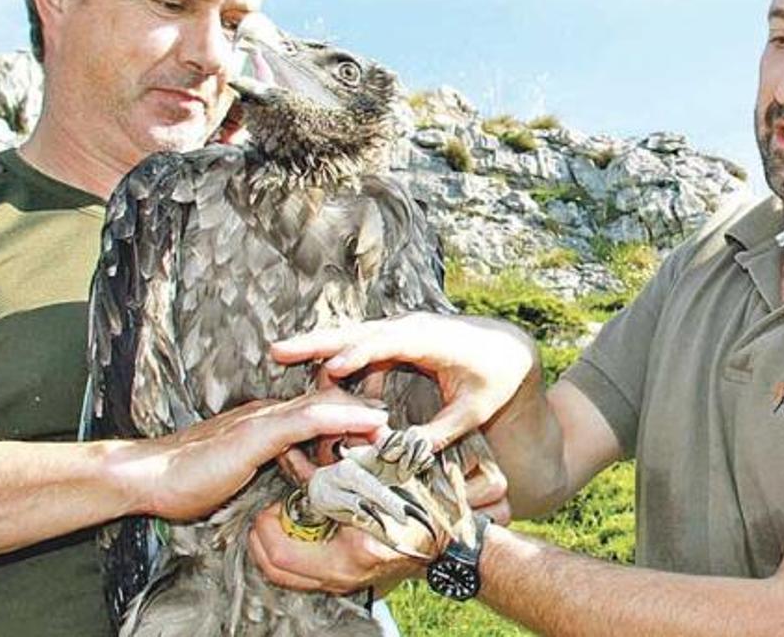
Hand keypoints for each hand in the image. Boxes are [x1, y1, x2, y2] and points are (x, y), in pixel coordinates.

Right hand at [114, 392, 387, 520]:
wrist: (146, 477)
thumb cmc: (189, 479)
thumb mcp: (242, 470)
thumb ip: (270, 464)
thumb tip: (298, 471)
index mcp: (270, 418)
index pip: (320, 405)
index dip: (352, 411)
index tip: (382, 420)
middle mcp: (272, 410)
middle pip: (331, 397)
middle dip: (367, 403)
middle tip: (398, 418)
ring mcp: (266, 417)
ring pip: (328, 403)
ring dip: (365, 410)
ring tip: (396, 420)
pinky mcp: (259, 433)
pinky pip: (310, 420)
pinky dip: (345, 418)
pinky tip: (371, 422)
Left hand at [249, 431, 509, 592]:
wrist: (450, 541)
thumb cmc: (422, 508)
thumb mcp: (383, 481)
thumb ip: (348, 468)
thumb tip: (314, 444)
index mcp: (354, 549)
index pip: (285, 554)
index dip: (267, 529)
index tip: (267, 506)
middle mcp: (345, 574)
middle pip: (279, 571)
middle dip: (261, 544)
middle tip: (259, 518)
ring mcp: (346, 581)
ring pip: (289, 578)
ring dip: (272, 551)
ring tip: (269, 525)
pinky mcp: (348, 580)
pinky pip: (305, 577)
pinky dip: (291, 557)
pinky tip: (293, 533)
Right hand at [272, 313, 538, 450]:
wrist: (505, 349)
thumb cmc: (493, 378)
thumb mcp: (473, 411)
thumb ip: (439, 433)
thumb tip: (404, 456)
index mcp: (428, 340)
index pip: (386, 344)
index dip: (357, 356)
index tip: (330, 370)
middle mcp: (408, 328)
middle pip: (356, 332)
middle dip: (317, 341)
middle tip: (277, 350)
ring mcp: (399, 330)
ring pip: (351, 336)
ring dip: (318, 346)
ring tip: (281, 356)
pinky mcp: (395, 339)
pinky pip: (360, 346)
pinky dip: (337, 358)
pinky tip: (316, 376)